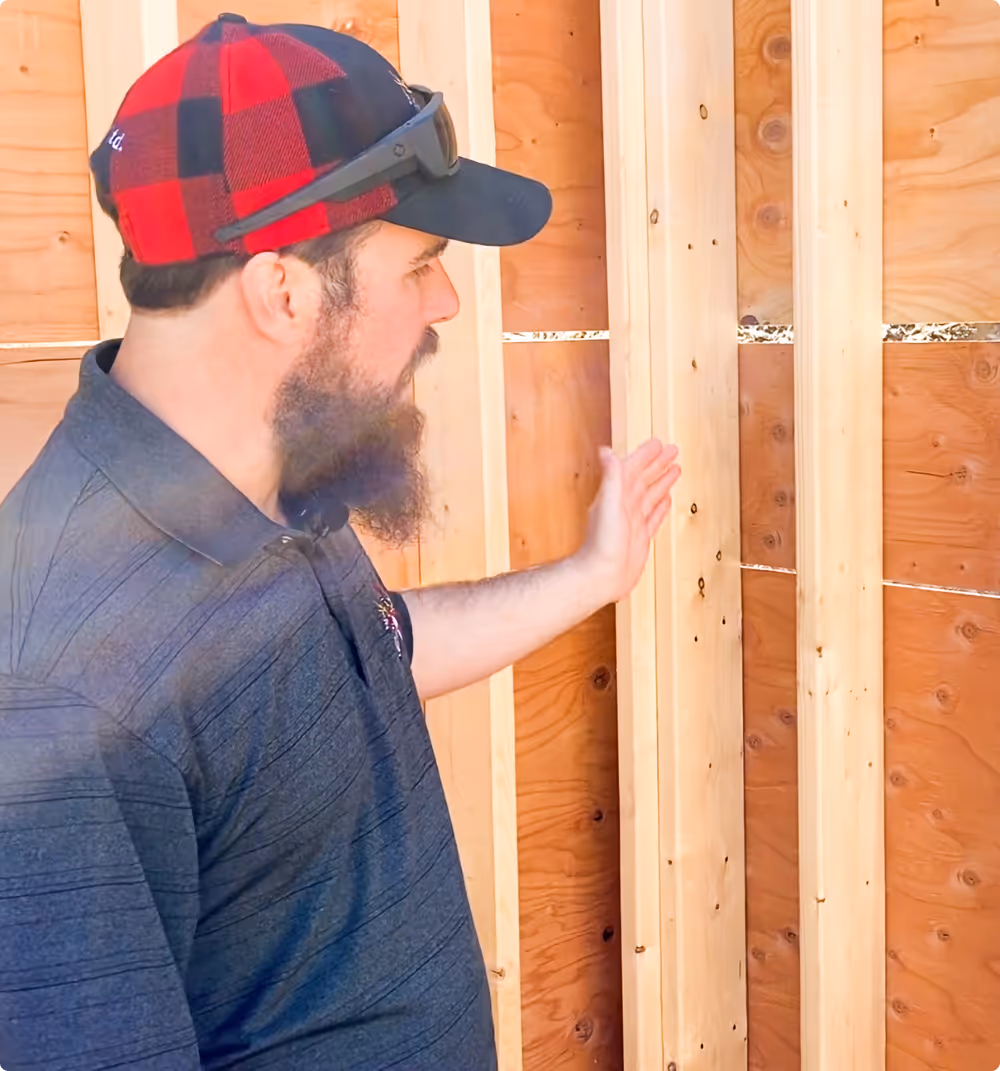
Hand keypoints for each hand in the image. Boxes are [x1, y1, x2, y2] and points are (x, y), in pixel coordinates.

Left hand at [575, 439, 680, 605]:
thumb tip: (606, 451)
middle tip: (672, 450)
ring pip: (651, 495)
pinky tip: (667, 499)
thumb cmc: (601, 544)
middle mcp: (624, 506)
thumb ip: (610, 477)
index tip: (658, 443)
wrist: (601, 576)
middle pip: (644, 478)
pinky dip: (661, 506)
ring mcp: (633, 521)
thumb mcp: (608, 504)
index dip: (645, 455)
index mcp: (616, 495)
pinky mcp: (641, 537)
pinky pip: (653, 516)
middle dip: (658, 463)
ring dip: (662, 481)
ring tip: (675, 469)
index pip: (633, 468)